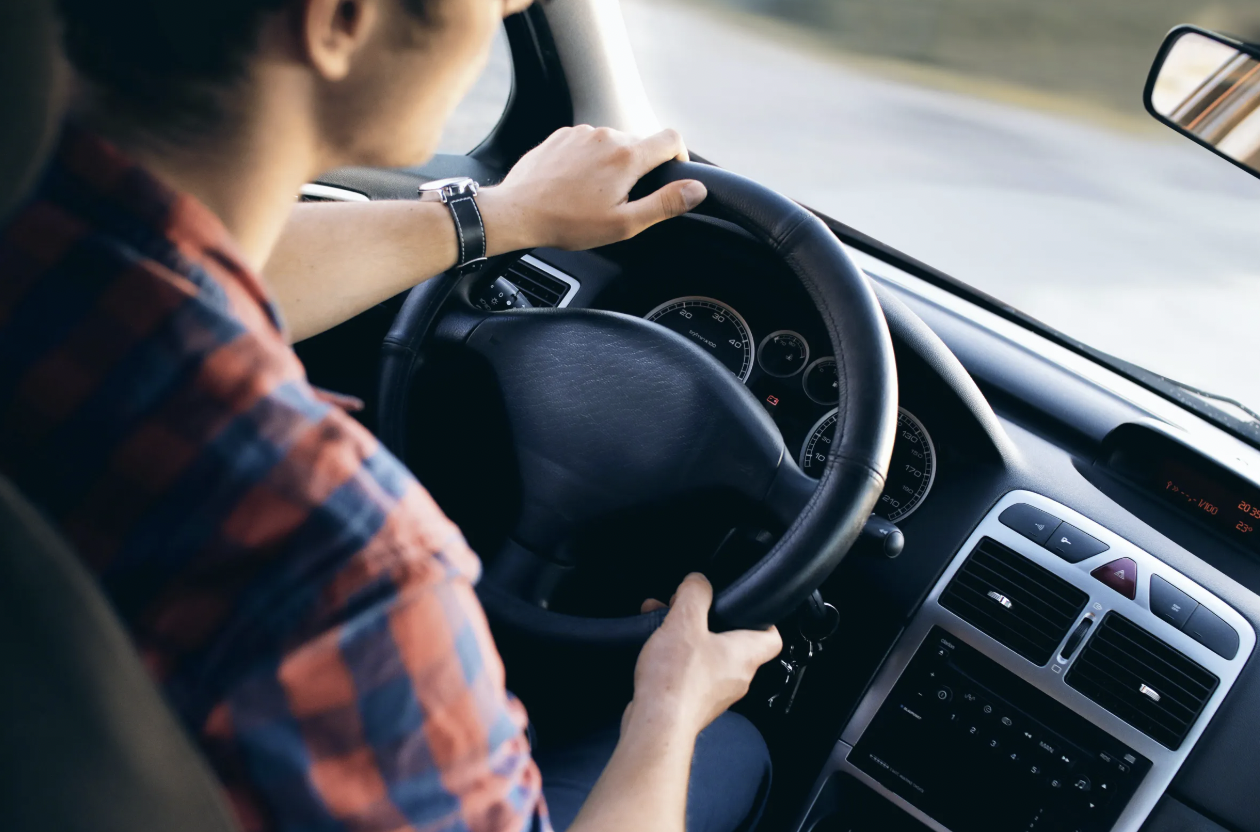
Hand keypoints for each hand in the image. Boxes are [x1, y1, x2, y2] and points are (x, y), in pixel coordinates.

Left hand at [478, 125, 707, 253]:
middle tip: (622, 200)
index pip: (672, 139)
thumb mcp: (624, 223)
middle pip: (640, 143)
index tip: (671, 175)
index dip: (679, 156)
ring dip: (612, 164)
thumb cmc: (568, 222)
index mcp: (627, 156)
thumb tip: (696, 190)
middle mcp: (607, 135)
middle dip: (639, 169)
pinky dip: (589, 160)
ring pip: (612, 143)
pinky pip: (587, 143)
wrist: (517, 211)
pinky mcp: (562, 135)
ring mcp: (582, 132)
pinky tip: (575, 184)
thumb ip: (664, 204)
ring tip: (593, 195)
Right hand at [625, 574, 781, 739]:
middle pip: (733, 643)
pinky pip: (690, 674)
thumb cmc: (676, 681)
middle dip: (708, 622)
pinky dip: (675, 659)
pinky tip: (655, 651)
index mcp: (745, 655)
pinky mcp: (694, 704)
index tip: (745, 606)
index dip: (762, 618)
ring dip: (687, 638)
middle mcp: (736, 677)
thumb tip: (698, 581)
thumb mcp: (684, 621)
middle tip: (688, 610)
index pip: (772, 636)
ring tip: (662, 625)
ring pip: (708, 657)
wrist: (656, 726)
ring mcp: (716, 694)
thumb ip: (695, 594)